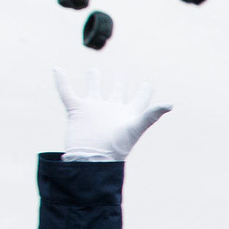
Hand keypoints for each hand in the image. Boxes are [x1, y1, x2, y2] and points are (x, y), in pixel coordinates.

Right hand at [55, 67, 171, 161]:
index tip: (148, 84)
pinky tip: (57, 69)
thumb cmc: (116, 147)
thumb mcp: (136, 127)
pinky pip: (67, 92)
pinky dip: (61, 81)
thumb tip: (171, 104)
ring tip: (93, 70)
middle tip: (120, 74)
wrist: (91, 159)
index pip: (139, 100)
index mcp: (127, 113)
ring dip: (93, 80)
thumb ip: (152, 114)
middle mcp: (111, 110)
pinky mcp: (77, 110)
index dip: (144, 92)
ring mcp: (93, 109)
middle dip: (118, 84)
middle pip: (116, 93)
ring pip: (94, 90)